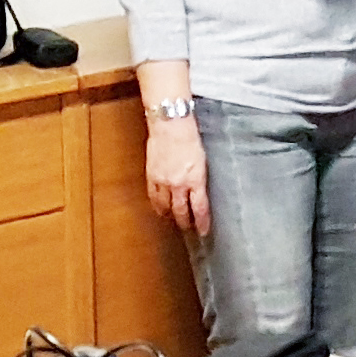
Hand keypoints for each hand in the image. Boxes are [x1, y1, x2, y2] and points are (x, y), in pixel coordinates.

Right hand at [144, 118, 210, 233]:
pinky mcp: (151, 176)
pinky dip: (157, 205)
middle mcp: (179, 184)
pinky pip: (153, 196)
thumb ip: (199, 178)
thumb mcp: (202, 160)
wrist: (171, 125)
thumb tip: (199, 191)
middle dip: (185, 223)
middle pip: (181, 211)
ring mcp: (163, 181)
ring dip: (170, 216)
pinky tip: (159, 209)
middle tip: (188, 229)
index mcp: (195, 180)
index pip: (200, 208)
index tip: (203, 231)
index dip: (202, 223)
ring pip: (166, 207)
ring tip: (174, 220)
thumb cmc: (189, 137)